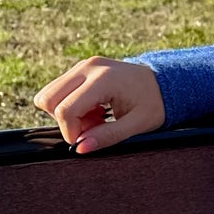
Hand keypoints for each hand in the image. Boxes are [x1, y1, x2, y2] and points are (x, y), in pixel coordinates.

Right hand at [34, 57, 165, 154]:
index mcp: (103, 79)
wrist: (166, 82)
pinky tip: (95, 109)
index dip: (70, 131)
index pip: (65, 109)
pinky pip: (59, 90)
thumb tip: (80, 148)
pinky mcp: (82, 68)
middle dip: (65, 120)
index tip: (86, 139)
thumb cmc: (155, 103)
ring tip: (96, 117)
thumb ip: (108, 136)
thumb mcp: (137, 125)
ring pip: (49, 94)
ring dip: (67, 113)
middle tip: (93, 126)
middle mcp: (88, 67)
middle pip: (47, 98)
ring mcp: (83, 65)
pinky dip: (71, 105)